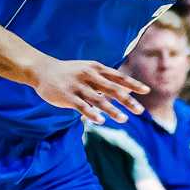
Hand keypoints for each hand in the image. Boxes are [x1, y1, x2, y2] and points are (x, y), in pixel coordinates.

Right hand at [30, 58, 147, 123]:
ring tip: (124, 119)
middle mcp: (89, 76)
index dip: (133, 84)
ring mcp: (78, 86)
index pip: (118, 77)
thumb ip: (108, 79)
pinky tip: (101, 121)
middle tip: (141, 111)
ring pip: (99, 99)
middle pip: (112, 89)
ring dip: (113, 110)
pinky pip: (82, 106)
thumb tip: (129, 89)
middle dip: (128, 100)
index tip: (146, 91)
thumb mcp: (89, 70)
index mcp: (96, 68)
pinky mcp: (68, 96)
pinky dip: (92, 114)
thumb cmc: (70, 72)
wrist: (42, 70)